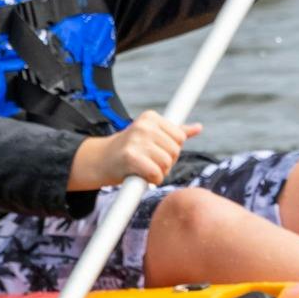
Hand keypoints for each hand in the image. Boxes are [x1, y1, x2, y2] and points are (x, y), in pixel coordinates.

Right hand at [70, 111, 199, 191]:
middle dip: (166, 162)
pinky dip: (152, 180)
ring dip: (159, 172)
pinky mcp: (131, 156)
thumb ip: (175, 132)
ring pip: (167, 163)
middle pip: (175, 151)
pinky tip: (141, 175)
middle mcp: (144, 125)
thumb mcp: (151, 136)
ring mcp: (136, 140)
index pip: (180, 137)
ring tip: (143, 167)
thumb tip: (198, 127)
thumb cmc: (130, 149)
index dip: (170, 149)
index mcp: (150, 117)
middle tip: (147, 161)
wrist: (100, 161)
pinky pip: (157, 174)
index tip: (155, 150)